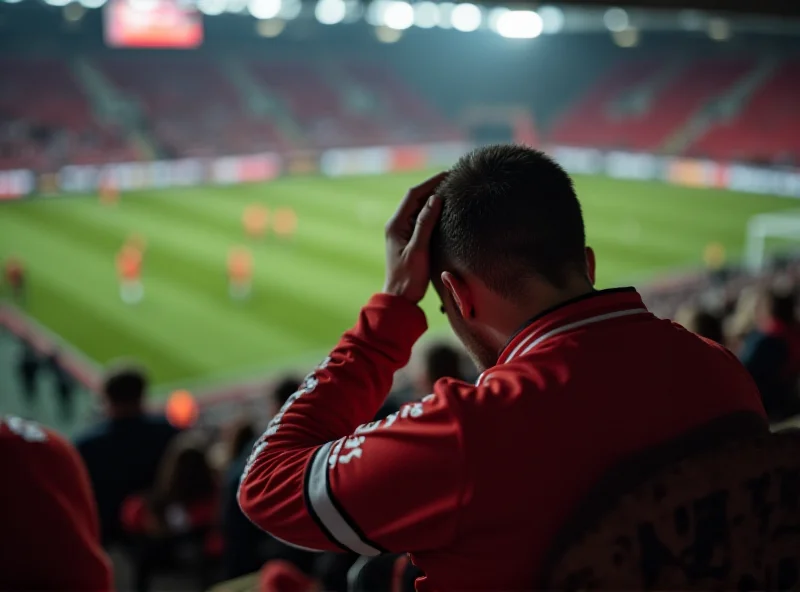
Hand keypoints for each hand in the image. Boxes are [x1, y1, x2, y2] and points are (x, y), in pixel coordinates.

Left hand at [382, 172, 446, 303]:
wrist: (400, 299)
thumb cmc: (408, 277)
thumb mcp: (418, 250)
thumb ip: (425, 224)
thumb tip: (435, 199)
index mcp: (396, 224)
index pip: (413, 195)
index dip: (430, 182)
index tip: (448, 174)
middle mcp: (397, 225)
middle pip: (416, 198)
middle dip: (434, 187)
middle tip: (454, 179)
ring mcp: (403, 232)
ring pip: (419, 208)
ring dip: (434, 198)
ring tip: (453, 190)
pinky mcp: (409, 239)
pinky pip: (421, 219)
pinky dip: (433, 211)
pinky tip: (447, 210)